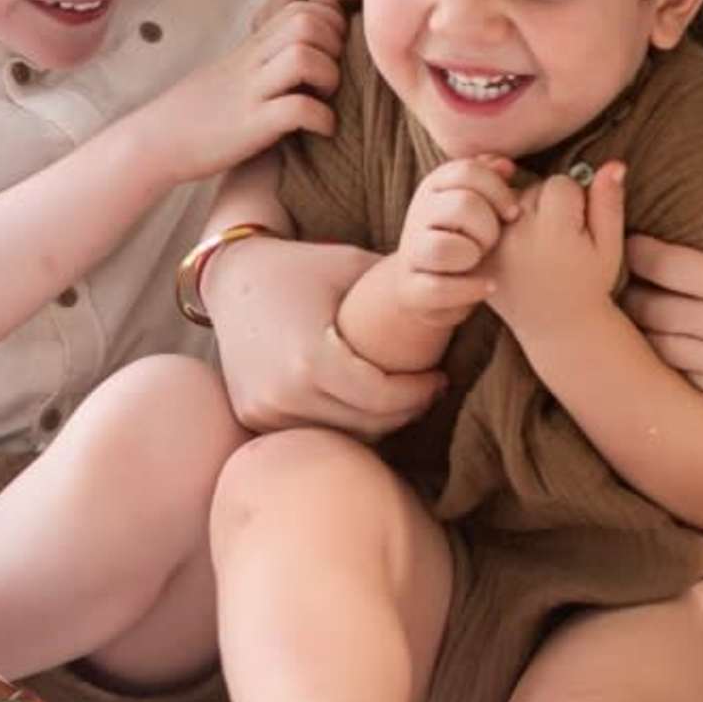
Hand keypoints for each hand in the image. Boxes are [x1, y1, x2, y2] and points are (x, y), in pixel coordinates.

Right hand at [130, 0, 344, 183]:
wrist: (154, 141)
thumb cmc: (199, 111)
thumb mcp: (234, 70)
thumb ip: (267, 54)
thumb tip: (305, 48)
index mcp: (251, 47)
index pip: (301, 6)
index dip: (329, 24)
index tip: (332, 53)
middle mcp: (251, 62)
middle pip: (307, 23)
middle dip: (335, 46)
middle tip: (333, 75)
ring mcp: (250, 93)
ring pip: (304, 58)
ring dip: (330, 78)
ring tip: (326, 99)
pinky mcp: (250, 127)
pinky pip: (298, 110)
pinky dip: (322, 119)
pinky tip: (321, 130)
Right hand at [204, 240, 440, 437]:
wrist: (232, 278)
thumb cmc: (302, 266)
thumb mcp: (354, 266)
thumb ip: (405, 285)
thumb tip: (470, 285)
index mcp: (310, 361)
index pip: (383, 399)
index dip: (419, 393)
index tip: (440, 377)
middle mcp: (282, 395)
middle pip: (367, 424)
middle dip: (406, 410)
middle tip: (430, 389)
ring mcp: (264, 411)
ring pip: (342, 435)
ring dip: (377, 422)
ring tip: (401, 396)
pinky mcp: (254, 417)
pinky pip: (314, 432)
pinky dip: (343, 422)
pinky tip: (363, 401)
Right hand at [380, 154, 515, 324]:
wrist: (424, 283)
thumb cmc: (464, 235)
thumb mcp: (477, 202)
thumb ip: (490, 179)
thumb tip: (507, 165)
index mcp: (435, 185)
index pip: (468, 171)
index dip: (498, 191)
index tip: (514, 214)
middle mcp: (419, 213)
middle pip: (462, 205)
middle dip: (488, 227)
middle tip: (492, 242)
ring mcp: (411, 252)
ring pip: (443, 247)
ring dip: (472, 256)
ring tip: (480, 262)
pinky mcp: (410, 288)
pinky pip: (439, 288)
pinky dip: (470, 289)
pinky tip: (489, 286)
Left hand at [487, 164, 629, 340]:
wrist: (558, 328)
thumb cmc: (589, 284)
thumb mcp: (609, 246)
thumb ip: (609, 203)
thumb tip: (614, 163)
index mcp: (553, 230)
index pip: (562, 183)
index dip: (576, 203)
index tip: (578, 232)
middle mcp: (517, 234)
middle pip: (532, 188)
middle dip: (547, 206)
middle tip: (557, 242)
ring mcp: (493, 246)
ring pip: (508, 200)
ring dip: (521, 213)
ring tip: (537, 248)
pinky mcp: (478, 255)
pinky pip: (487, 219)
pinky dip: (499, 226)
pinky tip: (515, 249)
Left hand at [623, 178, 702, 413]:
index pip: (661, 265)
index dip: (638, 252)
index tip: (630, 244)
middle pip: (650, 309)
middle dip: (631, 292)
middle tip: (623, 282)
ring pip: (662, 347)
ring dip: (643, 330)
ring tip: (636, 315)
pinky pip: (687, 377)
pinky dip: (670, 362)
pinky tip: (668, 349)